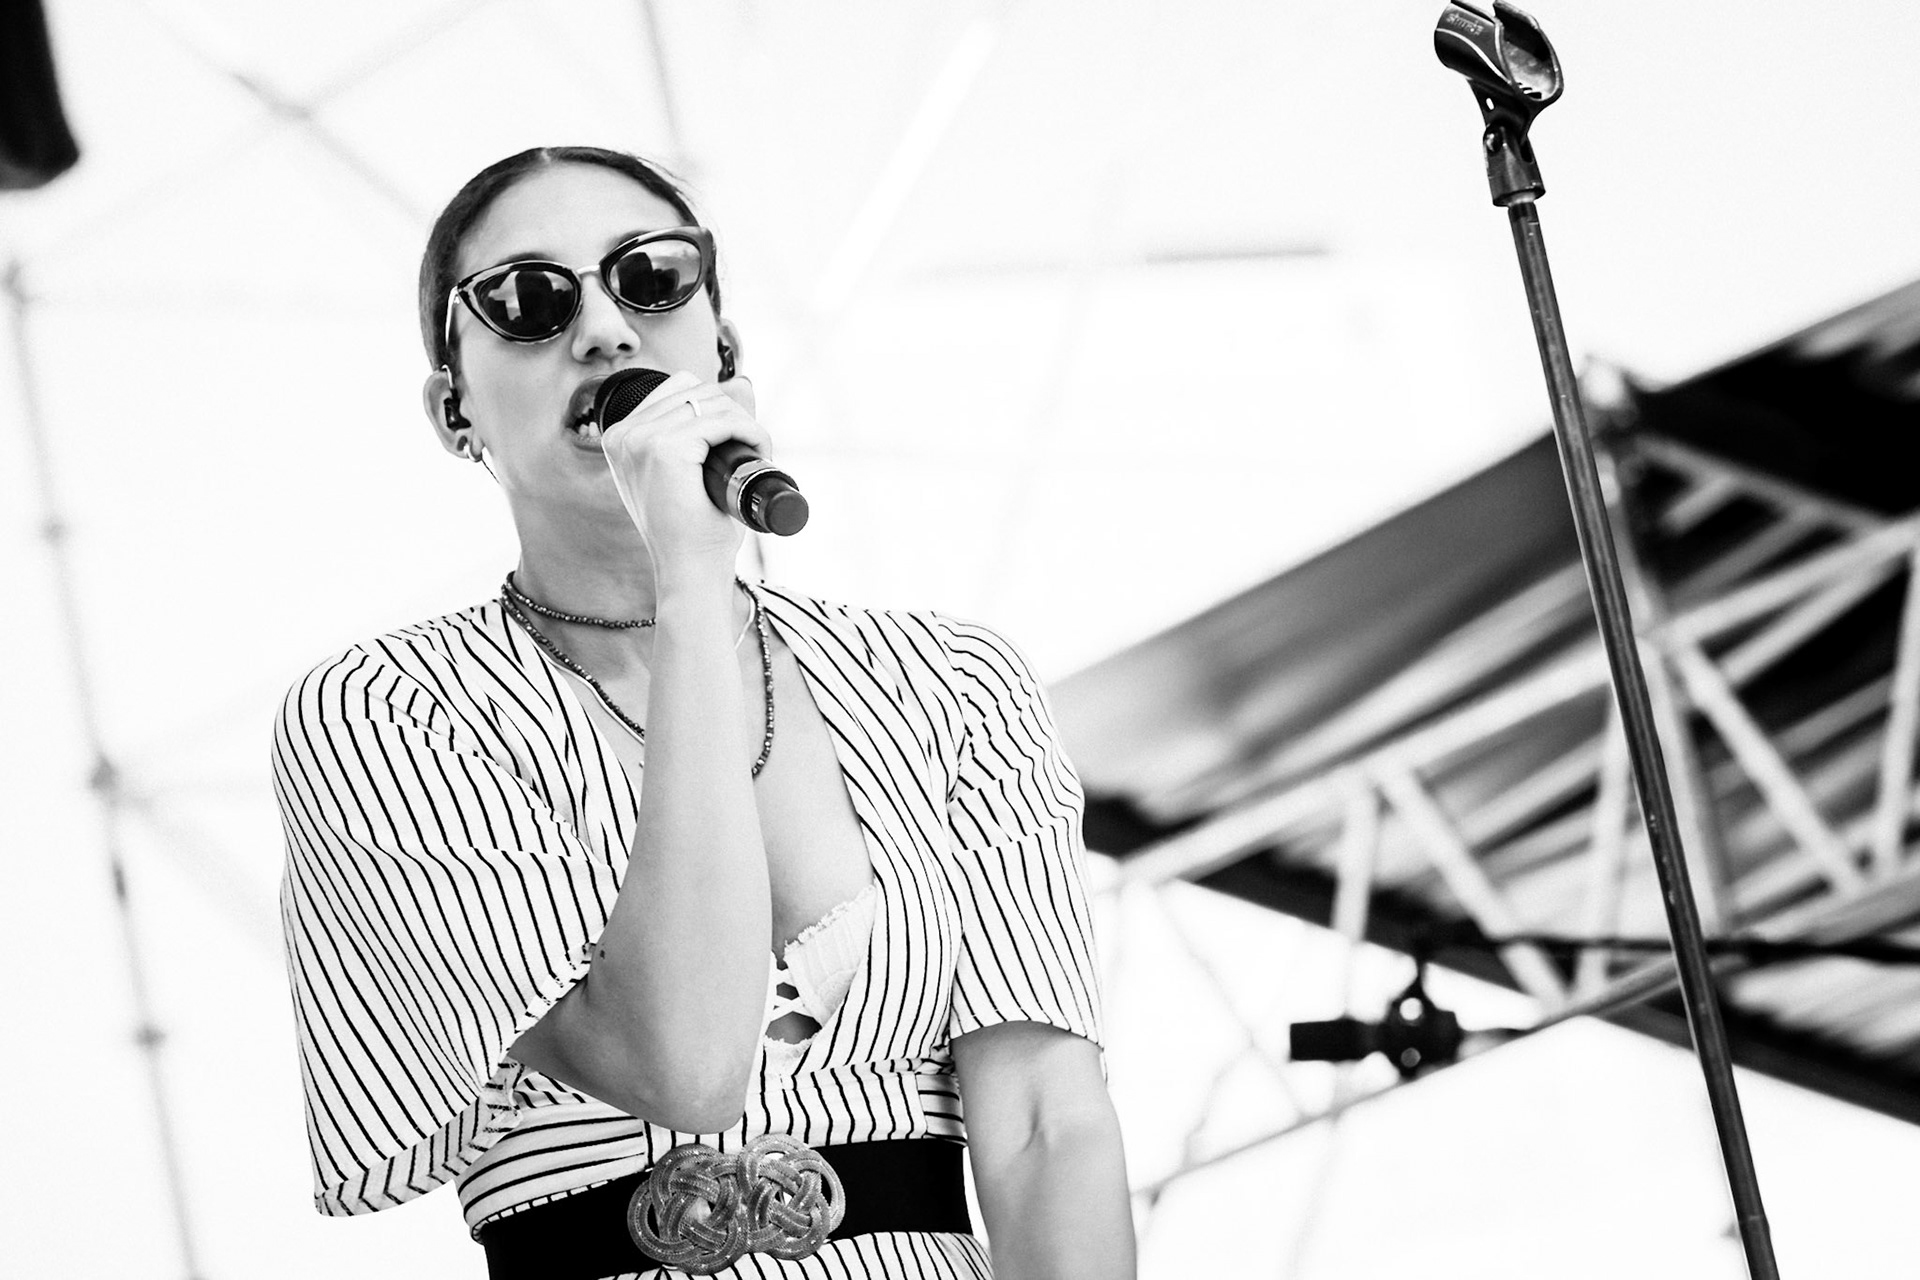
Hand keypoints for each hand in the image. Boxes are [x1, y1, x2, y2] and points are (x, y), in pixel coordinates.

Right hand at [600, 371, 770, 587]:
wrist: (690, 572)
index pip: (677, 388)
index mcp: (621, 438)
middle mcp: (623, 434)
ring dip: (744, 423)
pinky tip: (759, 452)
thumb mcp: (698, 470)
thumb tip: (743, 383)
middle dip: (733, 413)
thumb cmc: (694, 530)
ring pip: (711, 402)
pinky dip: (749, 431)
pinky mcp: (665, 450)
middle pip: (695, 389)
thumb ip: (713, 426)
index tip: (737, 439)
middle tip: (754, 450)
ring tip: (757, 455)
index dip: (716, 406)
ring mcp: (640, 440)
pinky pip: (721, 420)